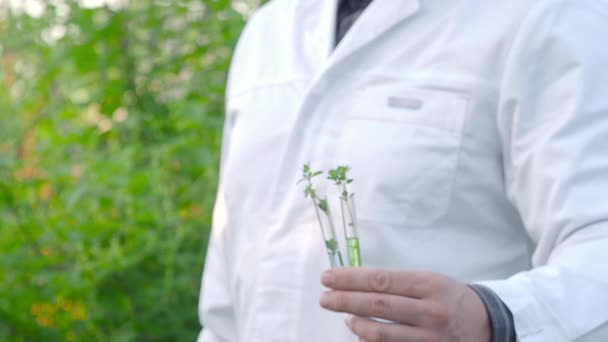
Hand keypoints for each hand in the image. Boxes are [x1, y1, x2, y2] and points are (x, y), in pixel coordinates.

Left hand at [319, 268, 490, 341]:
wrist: (488, 324)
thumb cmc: (449, 297)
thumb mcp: (430, 281)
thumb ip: (397, 284)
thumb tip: (355, 285)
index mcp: (429, 285)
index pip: (382, 280)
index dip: (351, 279)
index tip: (328, 278)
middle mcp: (430, 312)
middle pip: (378, 307)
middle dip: (345, 301)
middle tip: (324, 299)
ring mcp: (430, 338)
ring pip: (381, 335)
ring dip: (357, 326)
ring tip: (347, 318)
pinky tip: (363, 334)